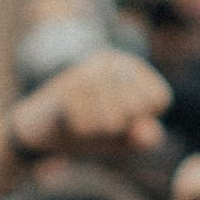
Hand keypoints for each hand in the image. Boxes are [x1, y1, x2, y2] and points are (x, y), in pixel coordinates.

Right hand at [6, 51, 171, 158]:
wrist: (41, 130)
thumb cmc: (89, 132)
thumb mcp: (122, 139)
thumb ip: (143, 138)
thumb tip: (150, 132)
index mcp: (131, 67)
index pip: (159, 98)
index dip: (142, 119)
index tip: (122, 117)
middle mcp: (112, 60)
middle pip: (137, 108)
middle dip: (120, 128)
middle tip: (99, 122)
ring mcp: (88, 70)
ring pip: (114, 121)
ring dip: (99, 132)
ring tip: (86, 121)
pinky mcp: (67, 85)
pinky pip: (89, 126)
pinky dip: (82, 132)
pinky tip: (71, 120)